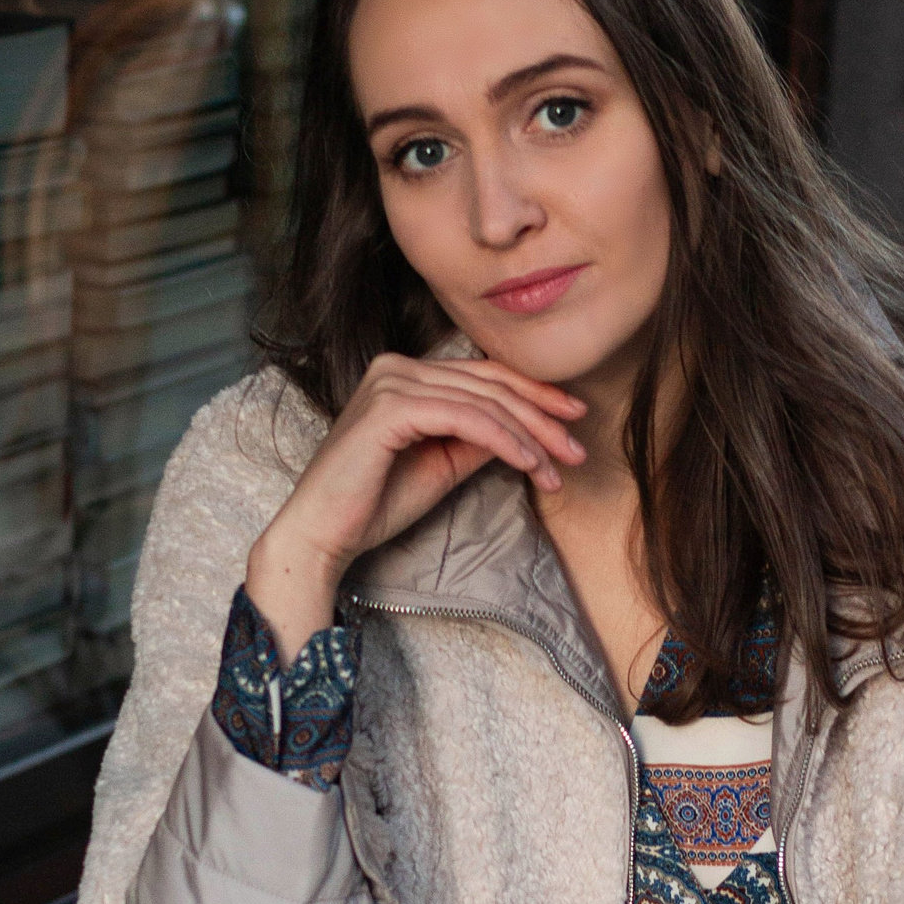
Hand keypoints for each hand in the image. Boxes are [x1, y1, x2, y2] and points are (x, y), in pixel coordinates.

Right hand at [246, 354, 585, 661]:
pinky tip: (530, 463)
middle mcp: (396, 368)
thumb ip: (479, 439)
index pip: (482, 376)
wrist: (323, 535)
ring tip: (560, 467)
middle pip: (489, 385)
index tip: (573, 420)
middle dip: (542, 416)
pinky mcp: (391, 408)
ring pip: (483, 402)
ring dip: (530, 436)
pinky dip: (505, 442)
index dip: (534, 395)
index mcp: (405, 375)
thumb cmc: (374, 505)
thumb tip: (528, 430)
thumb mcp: (442, 465)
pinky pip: (466, 419)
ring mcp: (391, 383)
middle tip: (579, 447)